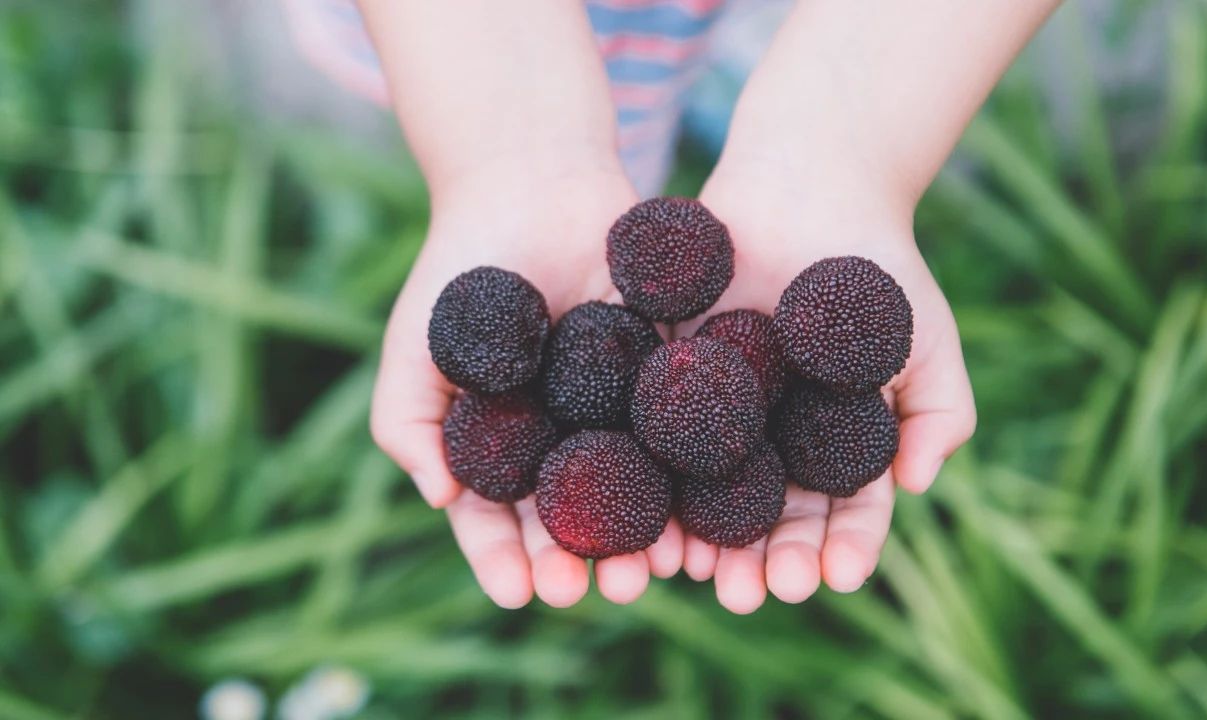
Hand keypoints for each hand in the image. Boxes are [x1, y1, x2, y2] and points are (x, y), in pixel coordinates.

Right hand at [370, 165, 684, 608]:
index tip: (518, 593)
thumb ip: (409, 422)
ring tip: (649, 569)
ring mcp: (619, 411)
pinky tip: (698, 505)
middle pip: (572, 518)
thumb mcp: (415, 346)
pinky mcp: (670, 375)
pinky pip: (683, 433)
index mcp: (502, 446)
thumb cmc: (461, 267)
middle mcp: (563, 440)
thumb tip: (440, 501)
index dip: (505, 559)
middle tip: (591, 593)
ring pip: (633, 490)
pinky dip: (689, 473)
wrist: (532, 182)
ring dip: (641, 536)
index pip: (499, 520)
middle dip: (579, 562)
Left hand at [675, 158, 976, 612]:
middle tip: (751, 596)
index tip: (834, 579)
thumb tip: (918, 484)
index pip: (840, 512)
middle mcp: (771, 441)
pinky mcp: (664, 377)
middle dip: (761, 561)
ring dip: (698, 538)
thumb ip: (937, 412)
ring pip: (704, 490)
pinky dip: (646, 472)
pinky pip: (651, 433)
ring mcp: (715, 414)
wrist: (810, 185)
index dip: (840, 548)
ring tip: (693, 574)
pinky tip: (642, 504)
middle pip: (766, 516)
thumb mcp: (926, 338)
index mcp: (832, 445)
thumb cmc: (881, 264)